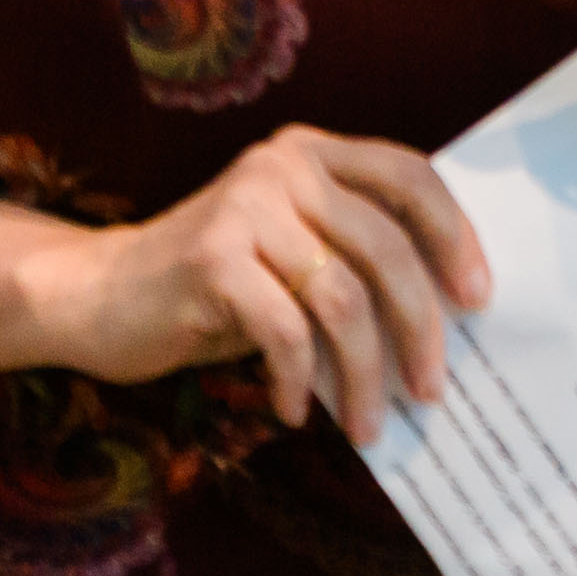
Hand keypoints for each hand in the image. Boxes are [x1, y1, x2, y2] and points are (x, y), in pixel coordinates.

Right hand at [20, 125, 488, 441]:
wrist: (98, 294)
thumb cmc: (211, 285)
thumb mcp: (290, 252)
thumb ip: (350, 257)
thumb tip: (441, 317)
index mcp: (312, 153)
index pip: (409, 177)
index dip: (453, 235)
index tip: (478, 298)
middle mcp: (283, 167)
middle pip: (386, 247)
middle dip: (420, 326)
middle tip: (431, 388)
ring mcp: (246, 209)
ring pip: (342, 298)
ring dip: (364, 372)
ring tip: (368, 422)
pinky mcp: (212, 260)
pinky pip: (286, 331)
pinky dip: (298, 381)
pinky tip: (293, 411)